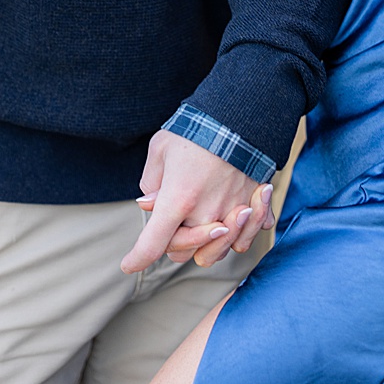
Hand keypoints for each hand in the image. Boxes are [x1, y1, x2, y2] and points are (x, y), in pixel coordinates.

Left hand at [120, 131, 264, 273]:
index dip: (137, 259)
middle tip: (173, 219)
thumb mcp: (160, 150)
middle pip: (183, 253)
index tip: (128, 265)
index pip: (153, 244)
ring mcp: (233, 216)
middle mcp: (207, 214)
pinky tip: (227, 220)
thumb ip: (151, 183)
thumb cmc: (194, 132)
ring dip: (203, 244)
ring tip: (200, 221)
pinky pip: (243, 242)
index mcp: (179, 199)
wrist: (241, 118)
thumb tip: (149, 207)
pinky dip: (234, 237)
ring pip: (213, 252)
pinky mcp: (255, 212)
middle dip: (173, 243)